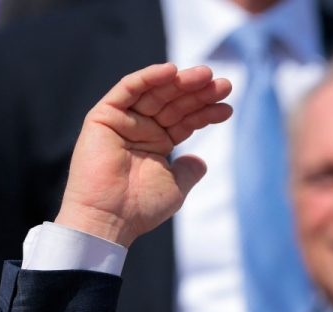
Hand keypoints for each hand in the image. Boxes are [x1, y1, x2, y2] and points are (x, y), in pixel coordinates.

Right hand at [55, 63, 232, 246]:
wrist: (109, 219)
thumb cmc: (140, 208)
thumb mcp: (175, 186)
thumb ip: (188, 170)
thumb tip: (201, 160)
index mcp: (157, 143)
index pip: (185, 120)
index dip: (206, 112)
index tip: (228, 108)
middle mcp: (140, 129)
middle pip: (174, 103)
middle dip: (198, 92)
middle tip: (224, 84)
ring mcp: (122, 121)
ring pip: (155, 93)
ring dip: (180, 82)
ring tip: (206, 75)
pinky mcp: (103, 116)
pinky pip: (127, 90)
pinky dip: (148, 78)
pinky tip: (171, 71)